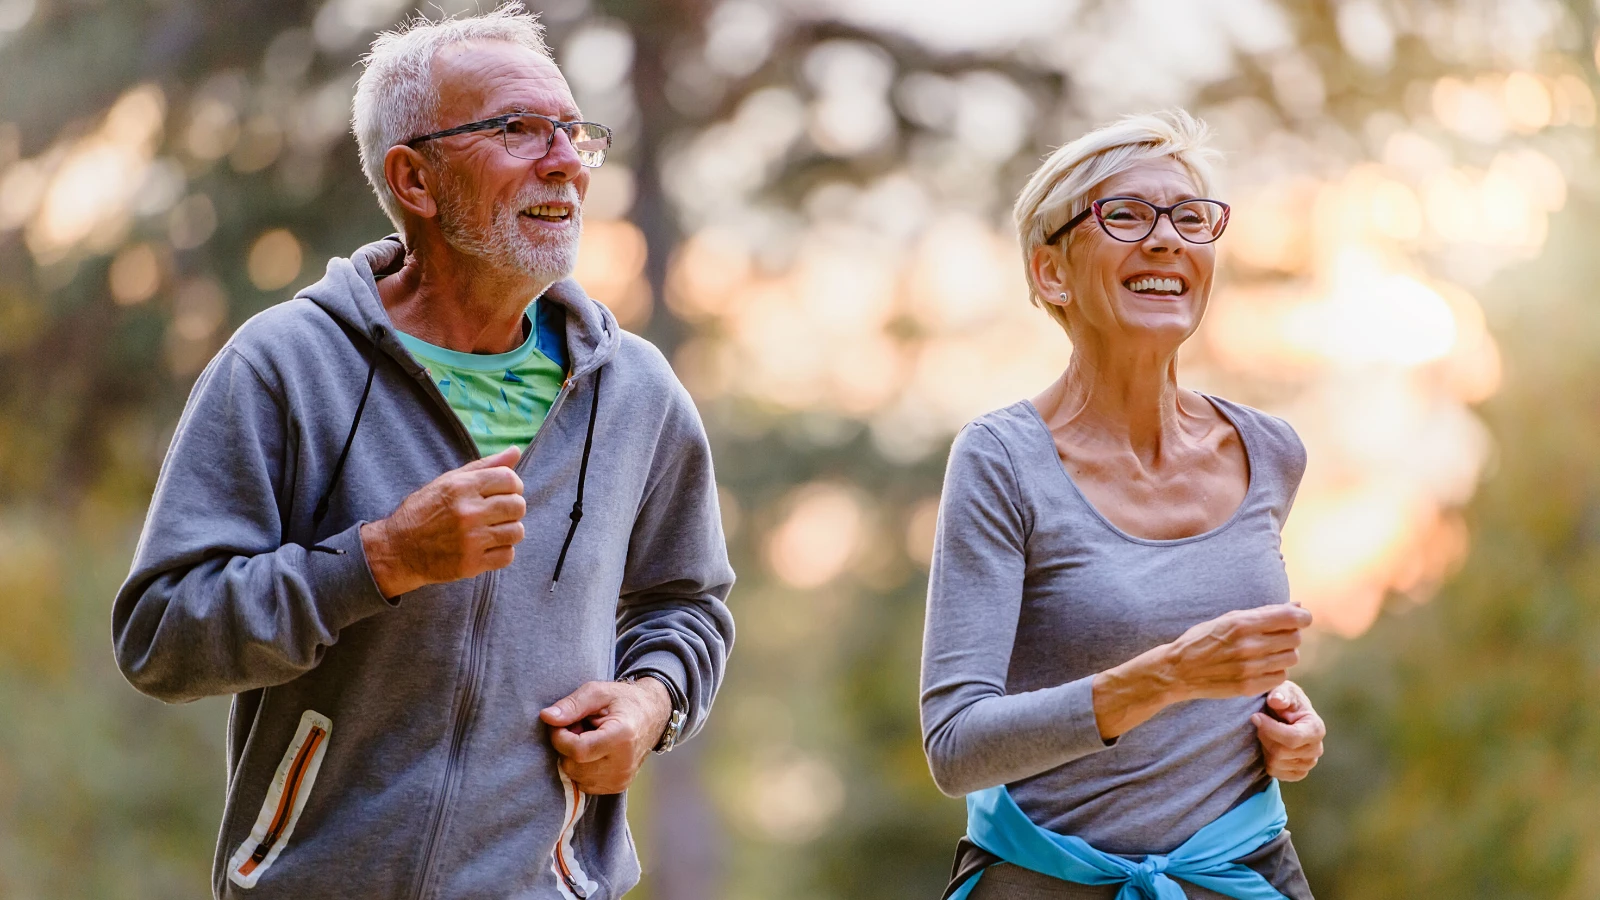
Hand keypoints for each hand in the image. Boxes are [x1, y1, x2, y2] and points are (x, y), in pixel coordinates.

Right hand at [360, 446, 525, 596]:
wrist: (398, 549)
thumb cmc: (425, 511)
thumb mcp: (448, 481)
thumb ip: (484, 466)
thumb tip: (515, 451)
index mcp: (461, 487)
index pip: (509, 479)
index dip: (513, 485)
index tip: (505, 492)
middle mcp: (467, 512)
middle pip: (517, 506)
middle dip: (513, 508)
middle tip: (499, 513)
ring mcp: (470, 540)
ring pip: (516, 531)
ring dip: (509, 531)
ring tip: (493, 530)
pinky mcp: (471, 564)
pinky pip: (508, 555)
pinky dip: (502, 551)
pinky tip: (488, 546)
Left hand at [541, 678, 671, 794]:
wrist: (653, 715)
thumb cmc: (624, 700)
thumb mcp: (598, 692)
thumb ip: (572, 705)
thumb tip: (546, 717)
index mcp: (622, 737)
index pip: (577, 750)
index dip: (560, 737)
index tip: (560, 723)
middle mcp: (623, 764)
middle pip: (573, 766)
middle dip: (566, 746)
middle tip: (578, 727)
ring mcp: (621, 779)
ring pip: (576, 777)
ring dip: (573, 758)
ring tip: (588, 738)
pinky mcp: (618, 786)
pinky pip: (584, 783)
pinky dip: (582, 768)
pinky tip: (593, 752)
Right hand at [1161, 603, 1311, 701]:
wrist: (1179, 670)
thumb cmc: (1203, 639)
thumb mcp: (1229, 619)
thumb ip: (1264, 613)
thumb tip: (1298, 607)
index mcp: (1242, 624)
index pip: (1291, 618)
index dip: (1302, 617)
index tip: (1300, 619)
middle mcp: (1248, 646)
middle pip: (1294, 638)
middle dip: (1290, 635)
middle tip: (1277, 636)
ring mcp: (1249, 668)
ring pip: (1291, 658)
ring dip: (1284, 653)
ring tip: (1268, 652)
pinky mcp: (1249, 687)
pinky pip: (1281, 677)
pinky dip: (1276, 671)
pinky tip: (1261, 667)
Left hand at [1252, 680, 1325, 781]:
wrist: (1286, 713)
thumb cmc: (1284, 699)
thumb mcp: (1282, 690)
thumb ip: (1280, 693)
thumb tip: (1276, 701)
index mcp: (1316, 728)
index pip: (1292, 738)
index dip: (1269, 729)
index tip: (1255, 716)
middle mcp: (1316, 749)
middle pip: (1281, 752)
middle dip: (1265, 736)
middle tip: (1260, 723)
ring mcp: (1308, 763)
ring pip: (1276, 763)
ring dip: (1265, 747)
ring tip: (1267, 733)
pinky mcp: (1298, 772)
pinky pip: (1276, 773)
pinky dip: (1267, 760)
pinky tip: (1269, 745)